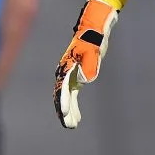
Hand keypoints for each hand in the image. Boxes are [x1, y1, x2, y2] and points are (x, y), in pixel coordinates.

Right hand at [53, 0, 118, 128]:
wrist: (93, 29)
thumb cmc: (93, 39)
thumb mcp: (93, 51)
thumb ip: (89, 65)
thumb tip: (83, 80)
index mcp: (67, 66)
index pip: (62, 87)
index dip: (62, 101)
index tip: (64, 113)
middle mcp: (65, 72)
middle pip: (61, 95)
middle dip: (64, 111)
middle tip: (68, 125)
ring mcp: (69, 75)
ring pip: (65, 97)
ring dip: (68, 111)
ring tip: (72, 125)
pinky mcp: (76, 76)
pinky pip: (71, 94)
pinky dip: (73, 105)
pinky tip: (78, 117)